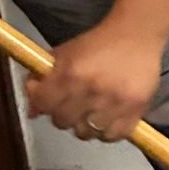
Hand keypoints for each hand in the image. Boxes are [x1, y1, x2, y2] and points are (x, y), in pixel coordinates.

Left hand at [26, 19, 165, 142]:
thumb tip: (31, 112)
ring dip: (85, 124)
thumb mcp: (65, 53)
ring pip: (87, 133)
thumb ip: (42, 80)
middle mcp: (92, 90)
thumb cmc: (98, 43)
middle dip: (63, 113)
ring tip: (92, 111)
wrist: (137, 33)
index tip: (49, 99)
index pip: (43, 105)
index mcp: (71, 72)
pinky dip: (107, 131)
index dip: (42, 103)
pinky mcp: (136, 110)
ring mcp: (115, 103)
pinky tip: (107, 118)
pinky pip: (112, 136)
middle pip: (62, 122)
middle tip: (73, 103)